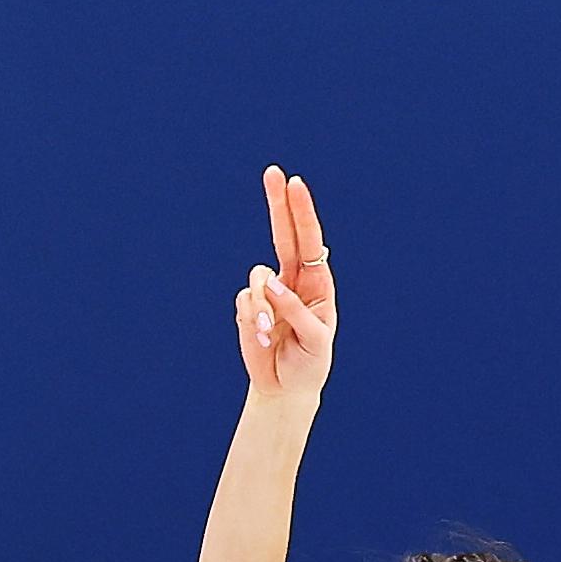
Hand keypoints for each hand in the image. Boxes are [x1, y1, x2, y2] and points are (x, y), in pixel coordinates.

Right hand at [236, 165, 336, 402]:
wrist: (286, 388)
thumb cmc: (311, 363)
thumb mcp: (316, 340)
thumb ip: (297, 310)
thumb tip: (272, 285)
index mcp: (317, 282)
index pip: (309, 240)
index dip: (301, 212)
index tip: (295, 185)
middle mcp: (292, 280)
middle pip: (282, 234)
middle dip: (278, 203)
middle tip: (272, 172)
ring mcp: (267, 293)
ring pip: (257, 278)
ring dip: (261, 307)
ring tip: (270, 336)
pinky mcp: (247, 308)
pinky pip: (243, 301)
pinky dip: (250, 322)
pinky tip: (262, 341)